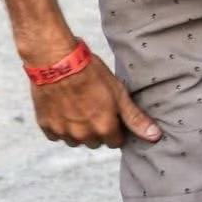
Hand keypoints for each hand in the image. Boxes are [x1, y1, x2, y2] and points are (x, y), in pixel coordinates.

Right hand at [31, 57, 160, 148]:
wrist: (55, 59)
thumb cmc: (90, 72)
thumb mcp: (118, 92)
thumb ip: (135, 118)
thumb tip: (155, 136)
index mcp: (104, 128)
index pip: (116, 142)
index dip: (115, 128)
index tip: (109, 114)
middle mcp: (84, 134)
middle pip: (95, 142)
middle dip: (95, 130)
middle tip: (91, 108)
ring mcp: (63, 131)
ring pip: (75, 140)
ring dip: (77, 130)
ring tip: (75, 108)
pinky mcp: (45, 124)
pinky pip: (55, 135)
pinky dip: (58, 126)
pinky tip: (60, 109)